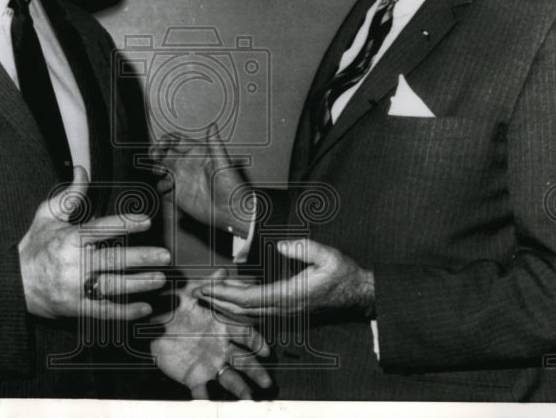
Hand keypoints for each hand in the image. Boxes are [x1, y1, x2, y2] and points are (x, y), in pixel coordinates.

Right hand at [18, 166, 170, 319]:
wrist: (13, 284)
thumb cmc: (34, 247)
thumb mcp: (47, 216)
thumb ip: (69, 195)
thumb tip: (82, 170)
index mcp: (68, 239)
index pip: (101, 229)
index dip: (124, 224)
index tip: (146, 222)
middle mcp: (74, 264)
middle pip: (112, 260)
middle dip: (140, 258)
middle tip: (164, 255)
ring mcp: (75, 288)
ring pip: (112, 287)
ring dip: (139, 284)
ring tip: (159, 279)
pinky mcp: (76, 308)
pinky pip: (104, 312)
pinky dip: (126, 312)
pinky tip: (144, 308)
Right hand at [150, 124, 253, 236]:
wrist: (230, 211)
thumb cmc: (231, 186)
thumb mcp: (223, 163)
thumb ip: (215, 144)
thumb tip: (212, 126)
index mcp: (197, 154)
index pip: (176, 141)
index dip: (167, 140)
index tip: (162, 143)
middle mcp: (187, 165)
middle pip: (165, 154)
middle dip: (156, 152)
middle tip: (155, 155)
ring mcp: (182, 180)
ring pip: (161, 170)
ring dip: (158, 170)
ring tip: (162, 172)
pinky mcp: (178, 194)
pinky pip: (163, 189)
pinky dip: (162, 187)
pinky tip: (169, 187)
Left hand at [151, 269, 271, 398]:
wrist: (149, 325)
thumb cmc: (171, 307)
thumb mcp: (187, 292)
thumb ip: (207, 284)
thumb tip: (223, 271)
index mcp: (221, 327)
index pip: (245, 334)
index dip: (256, 343)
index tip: (266, 350)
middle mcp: (220, 347)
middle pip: (244, 361)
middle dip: (256, 371)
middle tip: (266, 382)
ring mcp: (209, 363)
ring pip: (229, 378)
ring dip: (239, 388)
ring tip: (247, 397)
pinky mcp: (194, 377)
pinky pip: (203, 390)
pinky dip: (209, 397)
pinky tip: (212, 401)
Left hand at [197, 238, 374, 316]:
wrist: (358, 293)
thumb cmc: (343, 273)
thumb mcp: (328, 256)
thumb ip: (305, 249)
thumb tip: (282, 244)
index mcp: (289, 295)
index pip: (249, 299)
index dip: (226, 293)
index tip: (207, 286)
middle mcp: (283, 307)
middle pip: (242, 309)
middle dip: (218, 300)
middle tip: (197, 290)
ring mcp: (284, 310)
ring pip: (247, 312)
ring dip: (226, 302)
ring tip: (207, 290)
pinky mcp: (285, 308)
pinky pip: (256, 309)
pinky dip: (239, 302)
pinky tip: (230, 292)